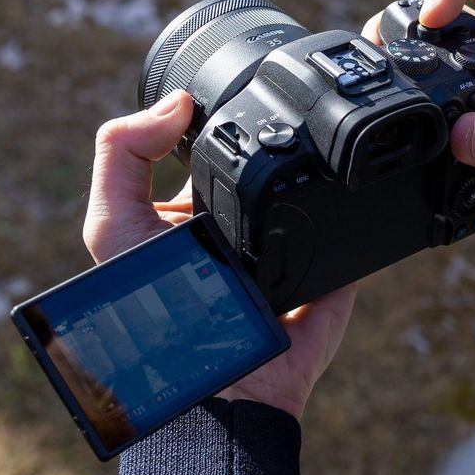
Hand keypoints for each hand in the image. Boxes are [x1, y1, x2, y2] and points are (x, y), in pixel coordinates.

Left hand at [83, 91, 355, 418]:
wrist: (218, 388)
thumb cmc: (156, 312)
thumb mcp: (113, 225)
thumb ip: (122, 156)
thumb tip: (176, 102)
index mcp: (201, 211)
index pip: (219, 149)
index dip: (224, 119)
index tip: (236, 86)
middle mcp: (248, 227)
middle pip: (273, 165)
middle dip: (282, 139)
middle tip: (292, 105)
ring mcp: (296, 253)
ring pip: (319, 193)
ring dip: (326, 170)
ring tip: (327, 138)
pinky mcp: (336, 277)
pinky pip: (356, 238)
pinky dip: (360, 214)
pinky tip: (358, 187)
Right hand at [366, 0, 474, 272]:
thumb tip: (460, 136)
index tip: (434, 18)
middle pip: (452, 19)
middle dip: (412, 27)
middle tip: (388, 58)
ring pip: (441, 77)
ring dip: (412, 84)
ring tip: (389, 103)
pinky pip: (446, 138)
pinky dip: (424, 144)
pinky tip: (419, 160)